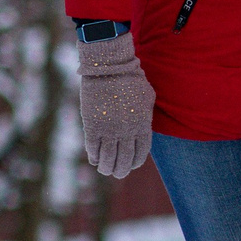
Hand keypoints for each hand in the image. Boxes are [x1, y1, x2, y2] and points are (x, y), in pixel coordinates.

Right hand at [77, 33, 153, 176]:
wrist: (109, 67)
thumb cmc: (131, 79)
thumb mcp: (147, 98)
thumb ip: (146, 116)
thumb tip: (144, 128)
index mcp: (143, 125)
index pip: (141, 153)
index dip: (136, 162)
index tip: (132, 165)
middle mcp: (127, 131)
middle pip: (124, 160)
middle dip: (121, 170)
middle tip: (117, 173)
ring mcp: (109, 130)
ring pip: (108, 158)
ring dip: (106, 167)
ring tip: (105, 170)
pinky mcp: (93, 126)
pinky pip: (93, 148)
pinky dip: (94, 156)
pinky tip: (94, 159)